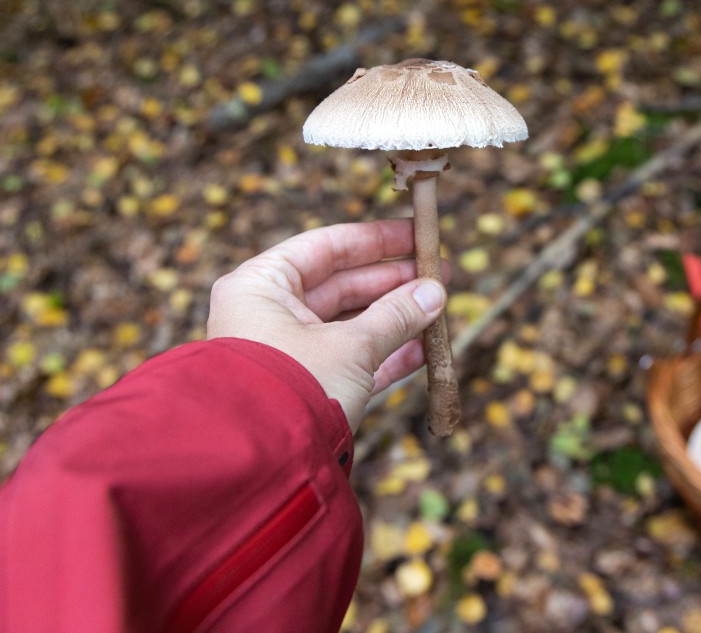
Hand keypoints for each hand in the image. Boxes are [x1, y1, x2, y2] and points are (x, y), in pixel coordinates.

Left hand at [206, 219, 446, 430]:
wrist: (261, 466)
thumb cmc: (295, 388)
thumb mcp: (352, 346)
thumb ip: (396, 316)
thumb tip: (436, 291)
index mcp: (261, 286)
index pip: (325, 247)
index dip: (376, 241)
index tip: (416, 234)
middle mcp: (266, 315)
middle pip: (340, 286)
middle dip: (393, 283)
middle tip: (439, 275)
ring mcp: (284, 354)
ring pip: (348, 326)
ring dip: (395, 320)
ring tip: (439, 310)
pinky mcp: (303, 389)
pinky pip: (349, 361)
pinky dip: (385, 356)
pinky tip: (425, 350)